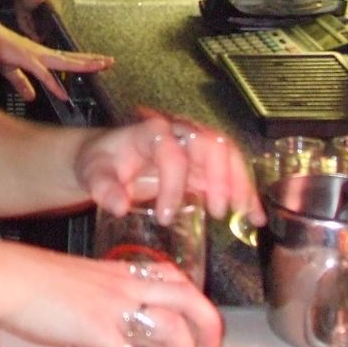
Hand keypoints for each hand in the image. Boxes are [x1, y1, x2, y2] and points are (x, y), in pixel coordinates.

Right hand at [0, 22, 112, 101]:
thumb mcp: (11, 71)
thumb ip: (22, 84)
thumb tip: (30, 97)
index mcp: (41, 56)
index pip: (66, 59)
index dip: (82, 62)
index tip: (98, 63)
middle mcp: (43, 54)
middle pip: (72, 58)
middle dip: (91, 60)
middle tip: (110, 61)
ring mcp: (37, 55)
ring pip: (65, 61)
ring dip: (82, 65)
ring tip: (100, 66)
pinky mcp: (27, 59)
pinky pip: (43, 74)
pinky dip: (53, 84)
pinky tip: (63, 93)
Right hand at [0, 247, 221, 346]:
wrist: (10, 278)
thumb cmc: (31, 278)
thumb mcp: (75, 278)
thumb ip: (94, 294)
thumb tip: (93, 318)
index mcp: (119, 271)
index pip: (171, 275)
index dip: (192, 295)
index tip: (197, 316)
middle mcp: (125, 285)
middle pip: (186, 298)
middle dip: (208, 323)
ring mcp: (116, 307)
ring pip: (171, 329)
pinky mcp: (100, 331)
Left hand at [74, 111, 264, 226]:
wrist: (105, 157)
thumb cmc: (101, 162)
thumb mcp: (93, 173)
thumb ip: (103, 187)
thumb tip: (118, 206)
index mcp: (150, 131)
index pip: (170, 152)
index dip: (172, 184)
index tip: (165, 216)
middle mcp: (177, 131)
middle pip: (210, 143)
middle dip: (220, 177)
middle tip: (218, 211)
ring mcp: (192, 144)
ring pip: (227, 154)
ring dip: (240, 183)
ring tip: (244, 215)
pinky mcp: (201, 162)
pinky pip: (231, 169)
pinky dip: (245, 191)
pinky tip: (254, 215)